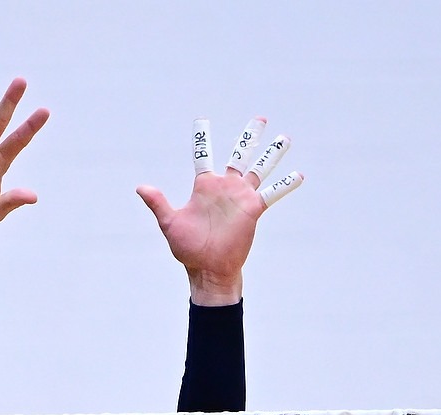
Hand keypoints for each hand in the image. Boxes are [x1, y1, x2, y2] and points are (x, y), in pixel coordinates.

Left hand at [137, 117, 303, 305]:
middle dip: (250, 138)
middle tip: (260, 119)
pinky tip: (299, 175)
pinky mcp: (253, 210)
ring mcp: (241, 197)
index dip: (202, 138)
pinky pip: (272, 194)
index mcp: (204, 186)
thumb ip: (158, 203)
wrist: (208, 268)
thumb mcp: (170, 223)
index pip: (203, 155)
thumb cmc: (188, 248)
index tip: (202, 120)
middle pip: (239, 155)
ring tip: (285, 138)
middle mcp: (225, 187)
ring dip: (272, 154)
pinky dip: (285, 185)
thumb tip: (140, 187)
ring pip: (260, 169)